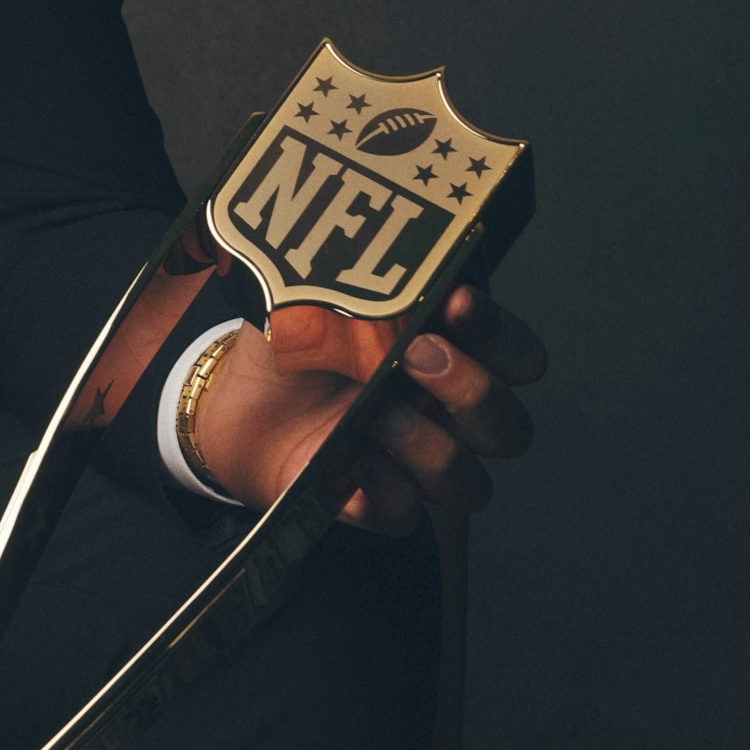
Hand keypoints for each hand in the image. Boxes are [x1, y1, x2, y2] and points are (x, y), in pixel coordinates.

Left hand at [192, 285, 548, 531]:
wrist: (232, 396)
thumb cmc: (292, 339)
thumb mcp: (318, 296)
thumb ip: (351, 273)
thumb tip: (361, 236)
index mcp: (450, 358)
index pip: (516, 357)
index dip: (501, 334)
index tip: (458, 301)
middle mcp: (445, 418)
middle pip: (508, 427)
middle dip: (472, 390)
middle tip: (416, 353)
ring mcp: (413, 465)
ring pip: (470, 485)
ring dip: (428, 448)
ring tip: (374, 414)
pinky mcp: (372, 502)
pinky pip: (403, 513)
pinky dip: (382, 491)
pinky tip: (351, 463)